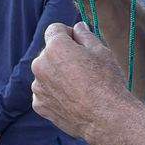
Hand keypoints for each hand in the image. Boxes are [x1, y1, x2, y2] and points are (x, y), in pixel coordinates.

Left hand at [31, 22, 135, 143]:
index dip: (69, 33)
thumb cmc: (107, 81)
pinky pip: (45, 91)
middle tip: (85, 68)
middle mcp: (40, 65)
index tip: (80, 43)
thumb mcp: (101, 51)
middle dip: (63, 55)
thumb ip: (85, 35)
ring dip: (58, 74)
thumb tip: (77, 27)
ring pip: (47, 73)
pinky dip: (56, 93)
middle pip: (49, 52)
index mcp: (55, 47)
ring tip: (80, 87)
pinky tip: (73, 99)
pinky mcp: (39, 105)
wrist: (106, 117)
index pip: (54, 29)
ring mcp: (37, 87)